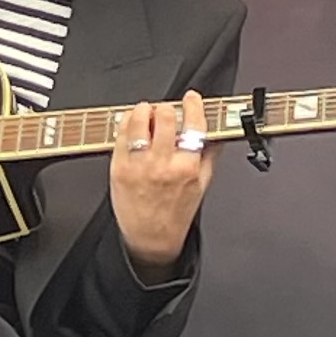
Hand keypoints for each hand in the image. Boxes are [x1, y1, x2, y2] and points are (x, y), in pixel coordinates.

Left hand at [109, 89, 213, 275]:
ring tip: (146, 114)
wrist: (150, 238)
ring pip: (139, 121)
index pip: (193, 126)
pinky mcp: (118, 168)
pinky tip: (130, 124)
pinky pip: (120, 135)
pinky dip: (125, 123)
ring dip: (143, 111)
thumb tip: (216, 134)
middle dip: (165, 108)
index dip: (193, 106)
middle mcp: (163, 165)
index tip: (191, 98)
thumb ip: (210, 156)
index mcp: (187, 168)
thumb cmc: (175, 214)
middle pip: (164, 117)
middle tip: (165, 111)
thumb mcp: (202, 186)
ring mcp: (138, 165)